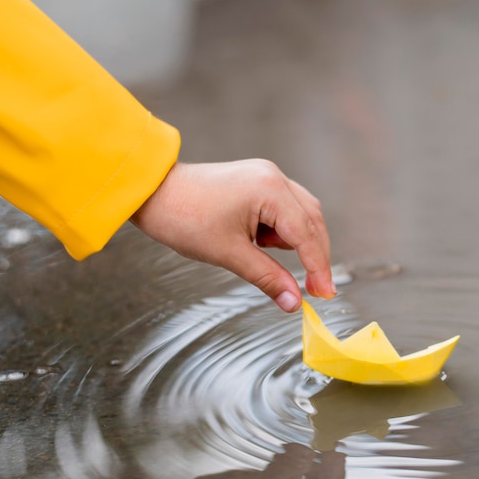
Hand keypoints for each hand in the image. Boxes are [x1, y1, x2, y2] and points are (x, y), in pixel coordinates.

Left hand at [131, 160, 335, 311]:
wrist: (152, 193)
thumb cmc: (184, 218)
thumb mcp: (229, 254)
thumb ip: (268, 278)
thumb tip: (294, 303)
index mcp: (269, 190)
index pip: (306, 234)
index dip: (319, 267)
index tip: (325, 294)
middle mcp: (273, 177)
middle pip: (312, 220)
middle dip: (314, 254)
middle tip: (312, 287)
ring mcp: (265, 175)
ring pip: (299, 213)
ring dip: (294, 241)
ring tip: (259, 252)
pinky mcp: (256, 180)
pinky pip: (283, 208)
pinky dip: (280, 229)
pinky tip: (258, 240)